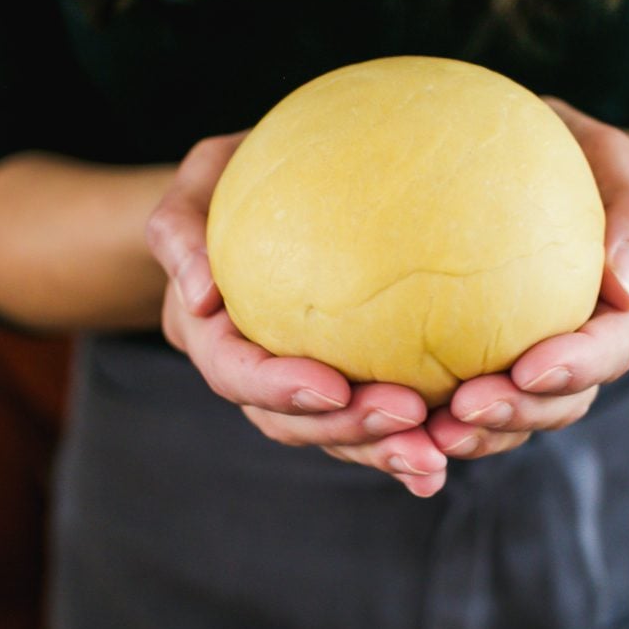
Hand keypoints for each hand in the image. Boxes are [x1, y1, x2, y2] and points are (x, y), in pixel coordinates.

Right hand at [146, 133, 446, 497]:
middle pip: (290, 420)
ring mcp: (298, 378)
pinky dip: (404, 439)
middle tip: (408, 416)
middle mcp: (253, 368)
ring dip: (382, 449)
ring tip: (435, 455)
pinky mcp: (342, 374)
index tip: (333, 386)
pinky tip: (447, 451)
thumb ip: (182, 230)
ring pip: (334, 433)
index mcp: (210, 329)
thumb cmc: (234, 173)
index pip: (235, 371)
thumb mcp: (201, 176)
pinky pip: (370, 416)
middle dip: (346, 428)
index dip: (278, 388)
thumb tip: (203, 295)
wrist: (273, 186)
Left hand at [428, 99, 628, 459]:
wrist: (529, 164)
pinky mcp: (485, 361)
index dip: (576, 367)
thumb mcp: (610, 158)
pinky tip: (398, 421)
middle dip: (517, 414)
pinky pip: (468, 405)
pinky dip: (439, 422)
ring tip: (429, 434)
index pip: (610, 349)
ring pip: (516, 419)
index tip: (528, 370)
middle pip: (561, 402)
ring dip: (477, 434)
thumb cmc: (574, 154)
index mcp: (621, 307)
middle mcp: (581, 346)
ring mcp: (533, 362)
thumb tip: (624, 283)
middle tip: (463, 410)